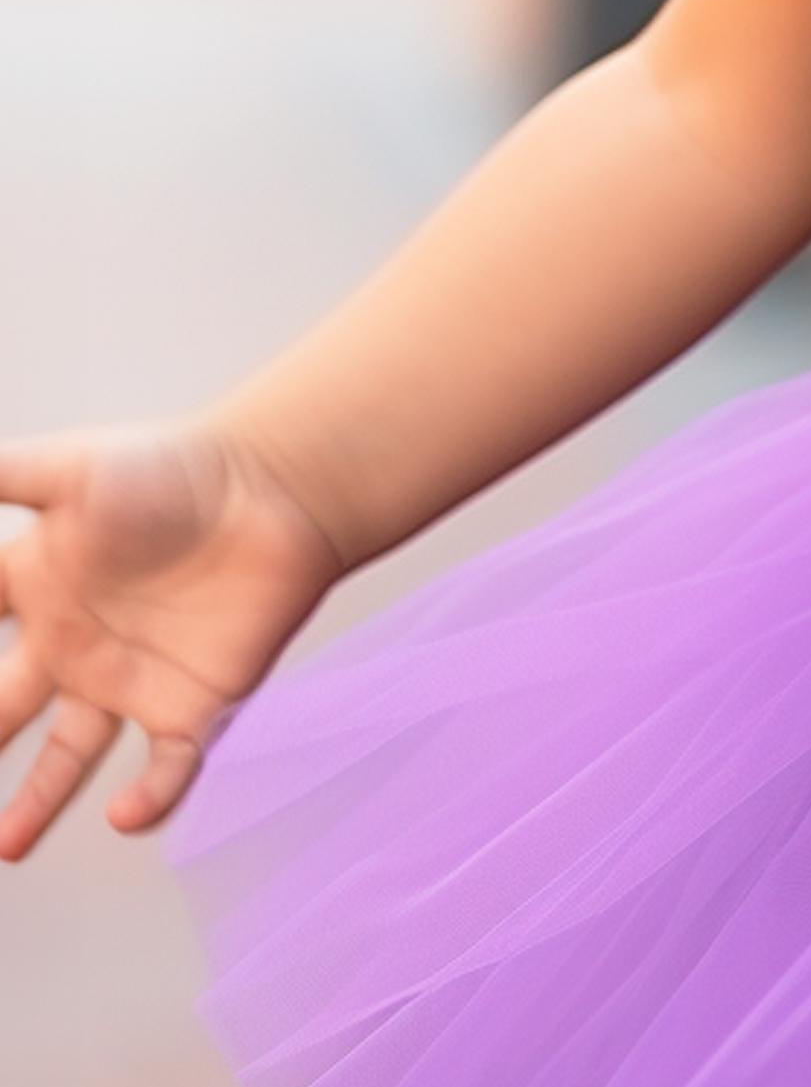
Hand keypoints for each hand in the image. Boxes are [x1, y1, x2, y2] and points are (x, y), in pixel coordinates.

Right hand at [0, 411, 346, 857]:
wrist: (280, 484)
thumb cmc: (179, 469)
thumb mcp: (78, 469)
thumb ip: (8, 475)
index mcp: (37, 591)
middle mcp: (73, 646)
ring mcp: (130, 678)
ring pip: (68, 758)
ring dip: (35, 805)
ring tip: (9, 846)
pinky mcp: (195, 699)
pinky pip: (168, 765)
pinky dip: (151, 797)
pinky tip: (126, 814)